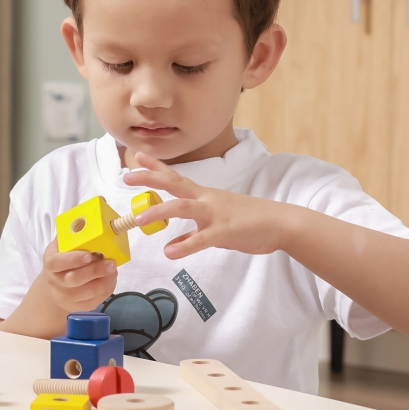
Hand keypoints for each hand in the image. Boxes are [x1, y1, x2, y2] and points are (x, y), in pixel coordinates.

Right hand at [40, 238, 117, 310]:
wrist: (56, 283)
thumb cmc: (63, 257)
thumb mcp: (62, 244)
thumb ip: (73, 233)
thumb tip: (89, 217)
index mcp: (51, 264)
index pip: (57, 263)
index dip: (73, 259)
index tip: (88, 255)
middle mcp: (56, 282)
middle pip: (75, 279)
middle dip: (95, 271)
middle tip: (111, 263)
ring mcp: (66, 297)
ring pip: (89, 292)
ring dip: (105, 280)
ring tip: (113, 269)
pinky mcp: (78, 307)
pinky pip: (96, 300)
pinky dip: (107, 289)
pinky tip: (110, 278)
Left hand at [123, 151, 294, 258]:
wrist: (281, 223)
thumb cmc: (250, 221)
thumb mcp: (218, 224)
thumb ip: (193, 233)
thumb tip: (173, 244)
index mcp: (205, 195)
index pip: (176, 177)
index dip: (156, 167)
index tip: (137, 157)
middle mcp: (207, 200)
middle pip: (174, 184)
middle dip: (150, 179)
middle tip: (127, 177)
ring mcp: (215, 214)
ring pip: (182, 208)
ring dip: (158, 212)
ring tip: (137, 220)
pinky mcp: (224, 232)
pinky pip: (201, 239)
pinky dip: (185, 245)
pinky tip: (169, 252)